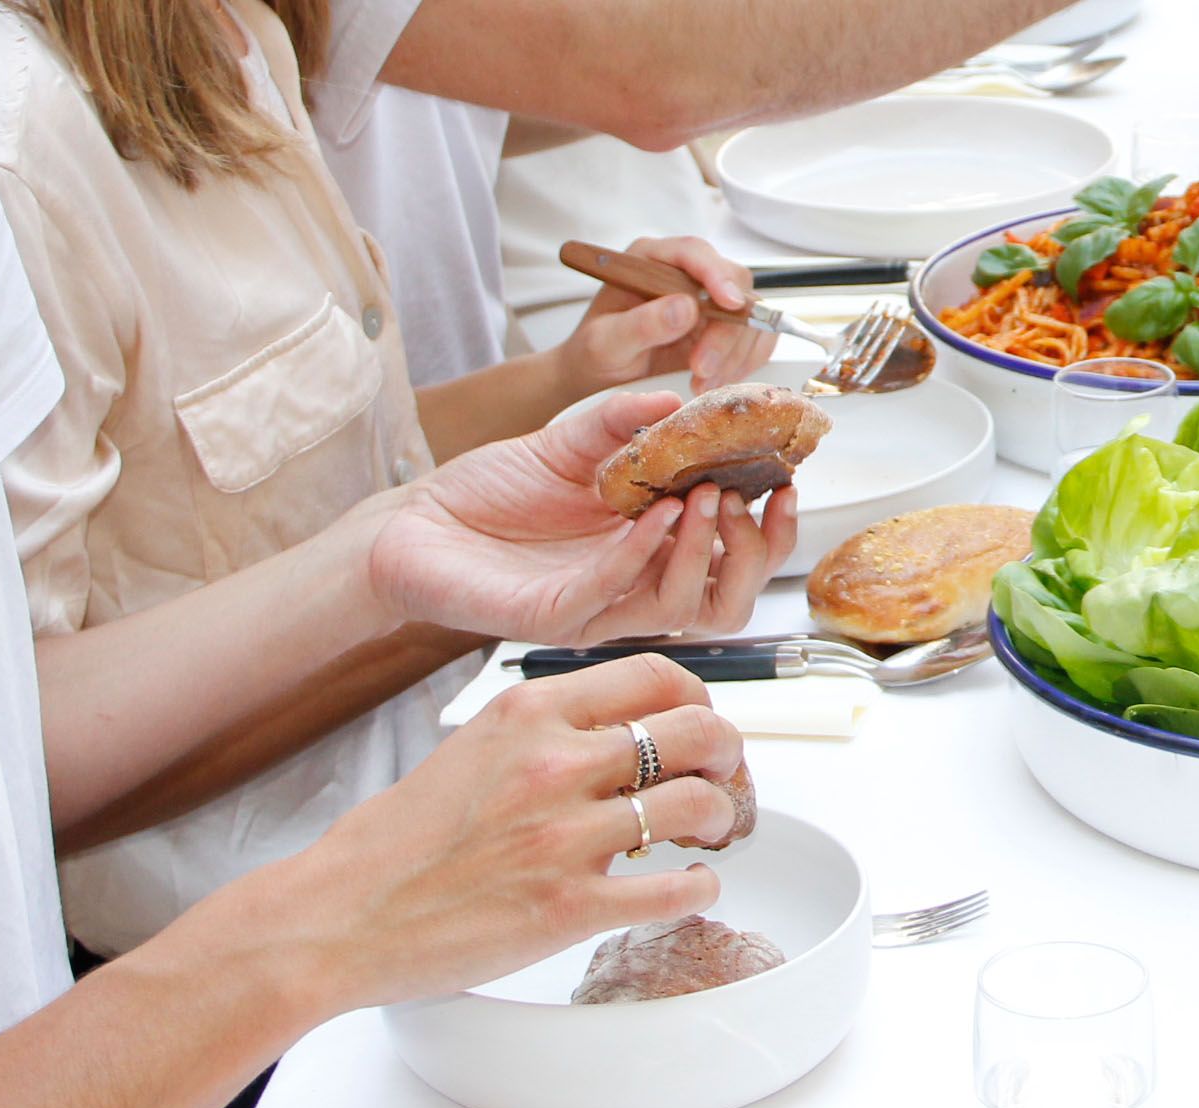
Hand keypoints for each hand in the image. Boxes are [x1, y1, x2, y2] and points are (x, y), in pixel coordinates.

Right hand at [188, 655, 746, 1010]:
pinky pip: (676, 890)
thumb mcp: (472, 749)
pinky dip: (699, 888)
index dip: (701, 703)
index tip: (702, 727)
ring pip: (701, 805)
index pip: (659, 677)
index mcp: (528, 712)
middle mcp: (555, 763)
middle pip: (701, 732)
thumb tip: (616, 735)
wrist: (336, 917)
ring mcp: (566, 836)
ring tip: (708, 837)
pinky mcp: (570, 907)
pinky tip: (687, 887)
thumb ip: (545, 734)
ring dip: (721, 822)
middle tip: (727, 781)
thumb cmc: (395, 844)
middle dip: (732, 756)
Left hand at [367, 390, 800, 643]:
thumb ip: (620, 423)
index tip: (788, 479)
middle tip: (752, 497)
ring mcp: (600, 607)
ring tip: (706, 497)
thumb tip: (678, 399)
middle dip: (756, 551)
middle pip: (730, 598)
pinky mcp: (556, 616)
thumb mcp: (566, 441)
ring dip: (705, 551)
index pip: (735, 557)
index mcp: (650, 550)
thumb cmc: (486, 496)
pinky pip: (615, 593)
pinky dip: (643, 553)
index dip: (771, 528)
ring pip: (684, 605)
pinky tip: (656, 513)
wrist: (411, 524)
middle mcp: (634, 586)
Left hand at [556, 236, 774, 396]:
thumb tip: (685, 308)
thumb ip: (641, 324)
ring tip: (703, 383)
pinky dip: (745, 362)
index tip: (728, 304)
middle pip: (733, 284)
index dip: (716, 275)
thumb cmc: (594, 353)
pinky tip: (717, 379)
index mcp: (650, 261)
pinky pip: (755, 336)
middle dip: (726, 331)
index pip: (694, 253)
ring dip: (736, 353)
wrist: (599, 376)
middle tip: (702, 369)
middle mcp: (684, 273)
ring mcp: (708, 299)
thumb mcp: (605, 343)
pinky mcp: (722, 325)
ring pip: (751, 313)